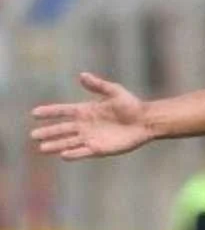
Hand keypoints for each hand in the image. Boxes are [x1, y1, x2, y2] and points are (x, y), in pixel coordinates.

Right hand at [30, 73, 153, 159]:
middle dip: (48, 132)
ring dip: (56, 145)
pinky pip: (83, 152)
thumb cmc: (131, 105)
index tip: (34, 113)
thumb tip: (82, 75)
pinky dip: (73, 153)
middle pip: (62, 129)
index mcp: (86, 110)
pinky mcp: (100, 148)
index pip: (63, 111)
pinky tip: (63, 154)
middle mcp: (85, 125)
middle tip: (34, 135)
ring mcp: (91, 137)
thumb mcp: (114, 91)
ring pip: (69, 142)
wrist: (146, 121)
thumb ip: (98, 85)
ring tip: (42, 148)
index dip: (50, 112)